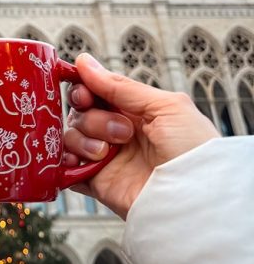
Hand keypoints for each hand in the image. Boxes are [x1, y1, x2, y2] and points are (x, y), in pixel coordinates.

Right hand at [63, 53, 218, 218]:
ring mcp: (107, 158)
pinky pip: (68, 168)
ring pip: (72, 136)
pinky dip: (65, 162)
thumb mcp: (165, 107)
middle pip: (81, 113)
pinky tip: (77, 162)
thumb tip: (84, 62)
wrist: (198, 201)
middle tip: (119, 132)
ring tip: (107, 152)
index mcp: (136, 111)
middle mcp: (118, 132)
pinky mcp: (98, 183)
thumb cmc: (195, 151)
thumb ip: (121, 86)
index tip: (85, 96)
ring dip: (83, 140)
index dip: (85, 90)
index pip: (97, 92)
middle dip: (92, 117)